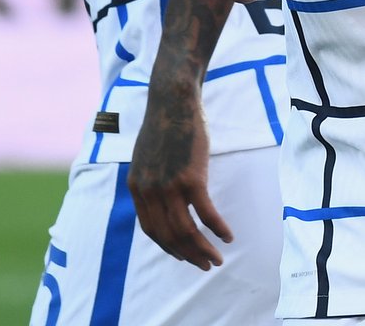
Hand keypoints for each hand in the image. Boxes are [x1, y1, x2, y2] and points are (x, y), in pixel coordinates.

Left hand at [128, 84, 230, 270]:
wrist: (173, 99)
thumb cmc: (166, 121)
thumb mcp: (148, 153)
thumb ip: (152, 176)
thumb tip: (162, 192)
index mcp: (137, 187)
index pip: (152, 230)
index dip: (168, 246)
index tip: (183, 254)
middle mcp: (150, 192)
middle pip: (169, 236)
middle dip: (188, 255)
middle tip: (205, 265)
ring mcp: (170, 186)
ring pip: (187, 231)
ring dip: (203, 250)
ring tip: (217, 258)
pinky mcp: (191, 178)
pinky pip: (206, 213)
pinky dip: (218, 229)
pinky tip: (228, 236)